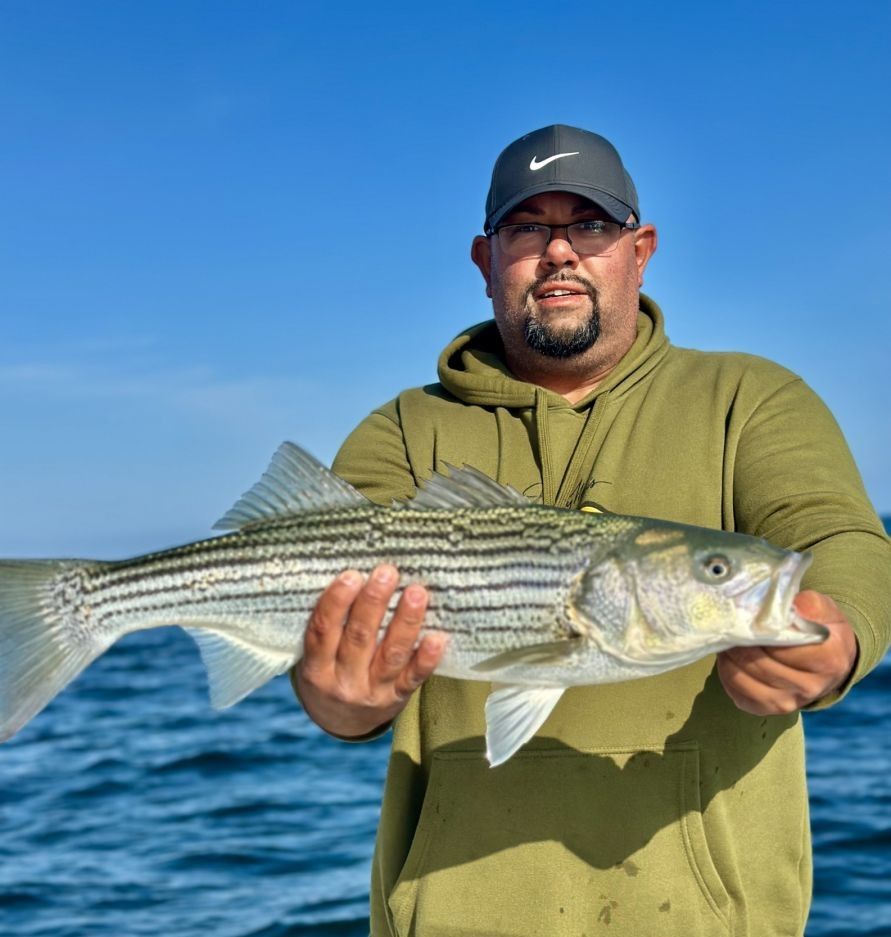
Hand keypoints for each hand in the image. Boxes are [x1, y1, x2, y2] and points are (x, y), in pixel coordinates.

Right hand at [293, 564, 443, 737]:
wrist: (341, 723)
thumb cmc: (328, 671)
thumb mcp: (316, 656)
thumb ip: (327, 624)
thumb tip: (353, 574)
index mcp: (316, 669)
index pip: (322, 632)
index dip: (336, 603)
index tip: (351, 575)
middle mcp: (343, 683)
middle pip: (359, 639)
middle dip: (373, 602)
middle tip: (387, 572)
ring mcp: (372, 693)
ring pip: (390, 655)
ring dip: (405, 621)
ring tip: (416, 592)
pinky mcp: (397, 699)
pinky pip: (414, 678)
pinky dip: (426, 658)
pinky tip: (437, 637)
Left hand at [717, 591, 858, 714]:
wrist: (827, 661)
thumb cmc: (821, 630)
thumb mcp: (823, 610)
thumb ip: (809, 605)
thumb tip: (788, 607)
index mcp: (829, 661)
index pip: (784, 646)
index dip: (761, 629)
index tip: (749, 614)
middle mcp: (810, 687)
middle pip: (759, 662)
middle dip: (739, 640)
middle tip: (730, 622)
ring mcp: (788, 702)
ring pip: (742, 677)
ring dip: (729, 655)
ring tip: (728, 637)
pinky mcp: (767, 709)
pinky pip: (735, 689)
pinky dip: (727, 670)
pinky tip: (730, 656)